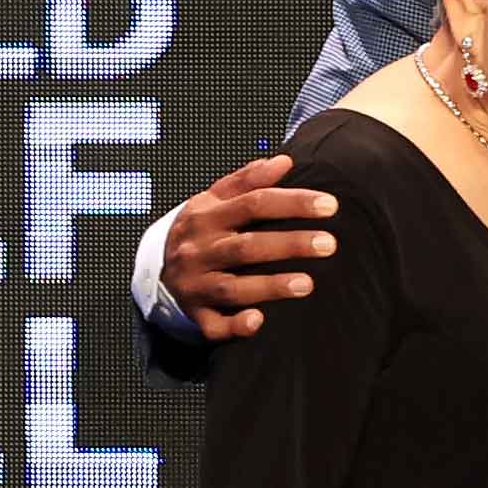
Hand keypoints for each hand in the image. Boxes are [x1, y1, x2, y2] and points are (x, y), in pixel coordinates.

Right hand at [160, 155, 340, 340]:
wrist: (157, 267)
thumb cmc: (200, 230)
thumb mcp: (214, 199)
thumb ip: (247, 180)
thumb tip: (284, 161)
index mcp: (207, 216)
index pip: (253, 203)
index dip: (292, 203)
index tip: (329, 206)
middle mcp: (199, 250)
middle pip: (246, 247)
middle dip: (289, 245)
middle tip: (329, 244)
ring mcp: (196, 284)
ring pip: (233, 288)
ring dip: (270, 286)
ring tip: (307, 284)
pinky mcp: (197, 314)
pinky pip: (214, 326)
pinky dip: (235, 325)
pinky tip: (258, 321)